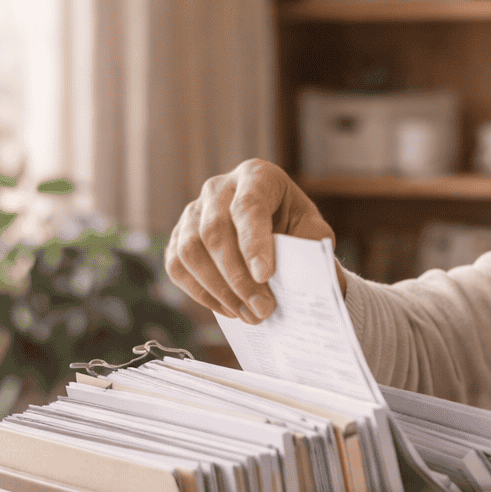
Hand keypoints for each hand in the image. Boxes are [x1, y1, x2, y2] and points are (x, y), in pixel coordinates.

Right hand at [166, 158, 335, 323]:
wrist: (278, 231)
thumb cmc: (297, 229)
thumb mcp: (313, 231)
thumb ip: (307, 246)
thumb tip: (297, 279)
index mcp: (257, 176)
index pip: (248, 205)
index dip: (254, 242)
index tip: (264, 275)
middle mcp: (219, 187)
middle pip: (214, 230)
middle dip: (237, 277)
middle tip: (262, 309)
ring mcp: (194, 211)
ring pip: (190, 250)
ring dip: (219, 289)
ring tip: (248, 315)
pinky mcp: (178, 236)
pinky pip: (177, 266)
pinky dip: (201, 293)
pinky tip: (229, 309)